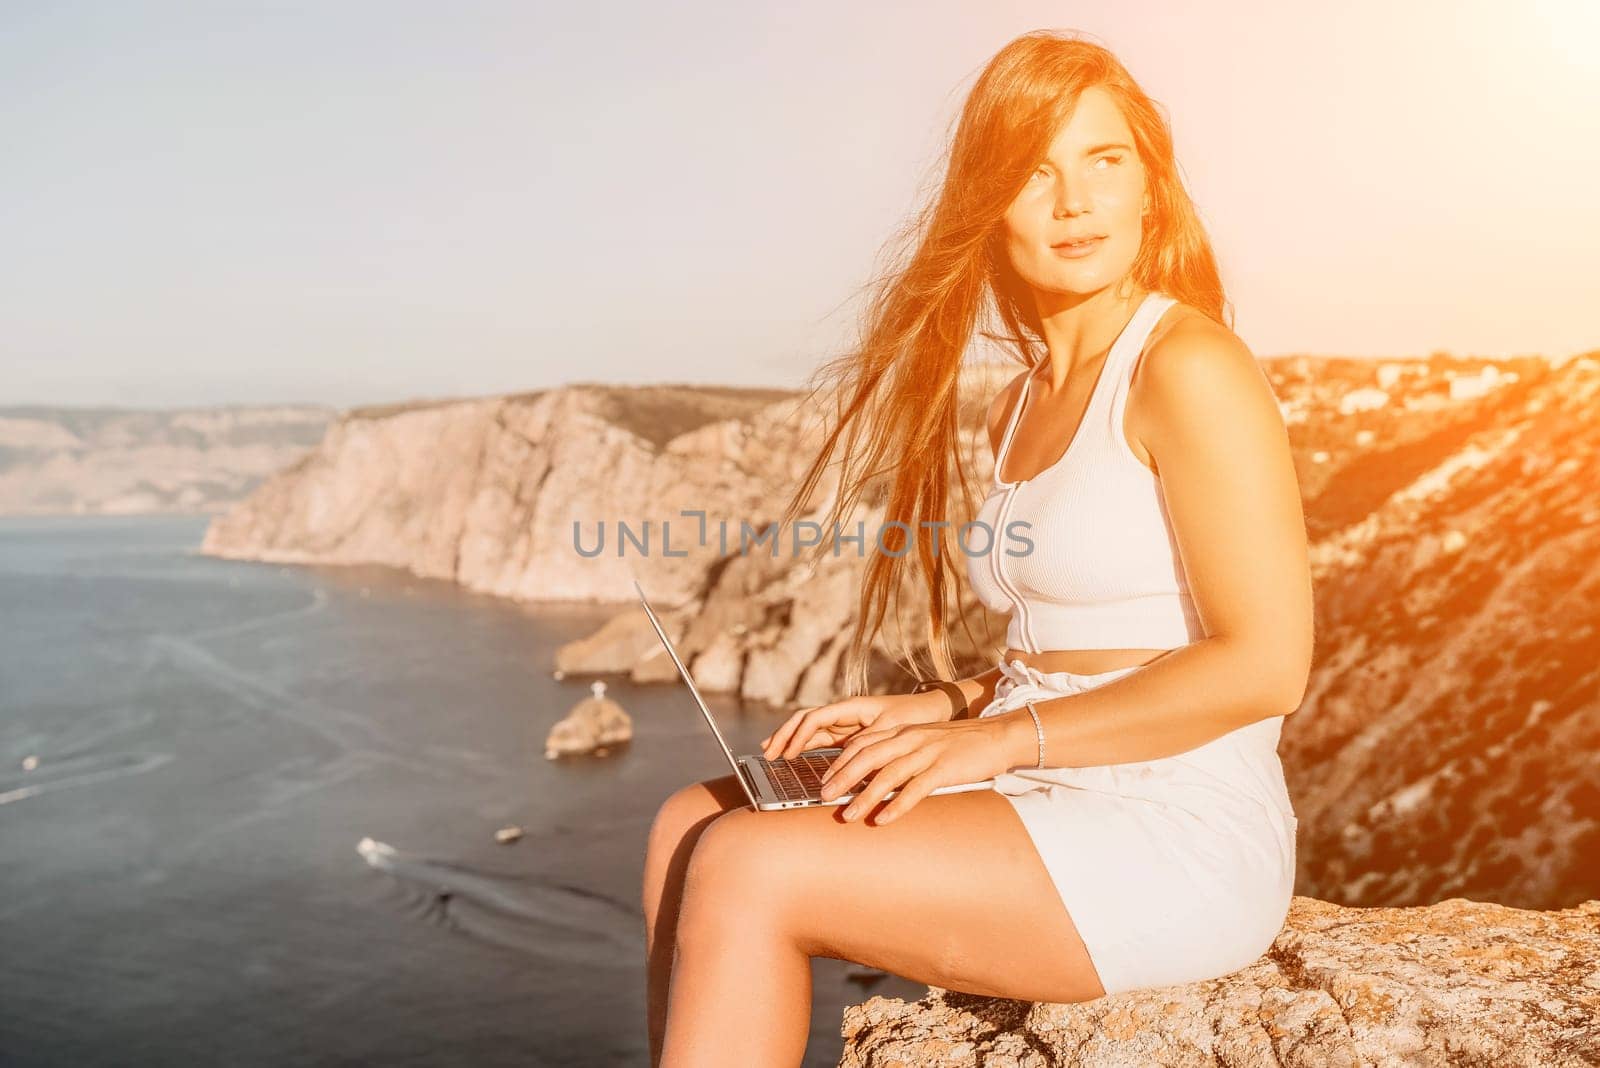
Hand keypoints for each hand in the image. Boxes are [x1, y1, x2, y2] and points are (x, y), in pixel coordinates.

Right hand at [760, 691, 952, 760]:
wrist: (931, 712)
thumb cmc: (913, 718)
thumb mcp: (890, 732)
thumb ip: (865, 744)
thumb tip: (841, 761)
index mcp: (852, 707)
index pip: (816, 718)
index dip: (798, 736)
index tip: (788, 754)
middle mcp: (844, 713)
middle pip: (805, 721)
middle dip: (784, 735)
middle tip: (767, 752)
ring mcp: (845, 723)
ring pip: (809, 730)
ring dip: (789, 740)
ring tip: (770, 753)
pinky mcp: (849, 735)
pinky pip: (820, 739)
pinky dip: (803, 747)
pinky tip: (791, 756)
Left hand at [817, 716, 1018, 824]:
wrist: (998, 736)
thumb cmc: (961, 744)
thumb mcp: (925, 741)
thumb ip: (902, 753)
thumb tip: (877, 775)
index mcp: (903, 731)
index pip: (862, 743)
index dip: (840, 761)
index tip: (823, 778)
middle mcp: (910, 739)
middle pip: (867, 757)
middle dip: (842, 777)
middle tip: (823, 797)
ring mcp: (927, 752)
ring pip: (887, 774)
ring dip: (864, 796)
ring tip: (848, 815)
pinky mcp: (945, 768)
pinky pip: (916, 788)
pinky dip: (897, 805)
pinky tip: (883, 819)